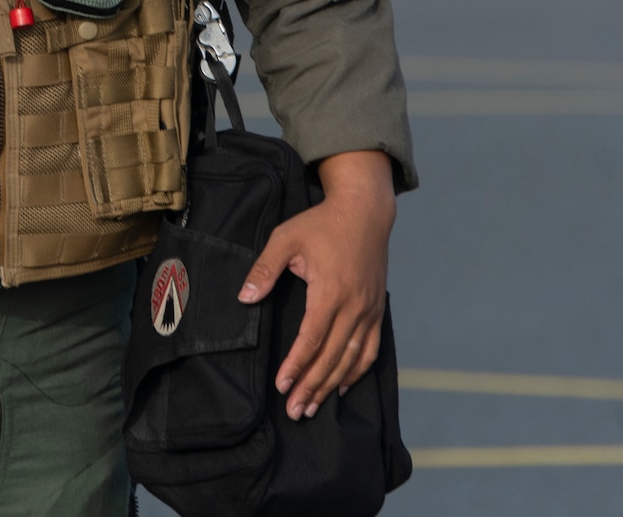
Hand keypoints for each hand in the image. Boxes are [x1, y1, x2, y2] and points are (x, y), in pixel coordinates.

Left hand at [237, 149, 395, 419]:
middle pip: (332, 356)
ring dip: (332, 385)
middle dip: (312, 386)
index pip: (312, 338)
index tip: (282, 385)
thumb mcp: (286, 238)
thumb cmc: (321, 224)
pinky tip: (342, 386)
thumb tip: (245, 298)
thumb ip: (264, 269)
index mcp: (331, 290)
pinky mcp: (377, 309)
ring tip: (313, 407)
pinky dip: (357, 370)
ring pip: (352, 358)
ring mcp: (369, 309)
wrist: (365, 211)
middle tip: (295, 411)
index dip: (297, 365)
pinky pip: (370, 348)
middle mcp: (354, 306)